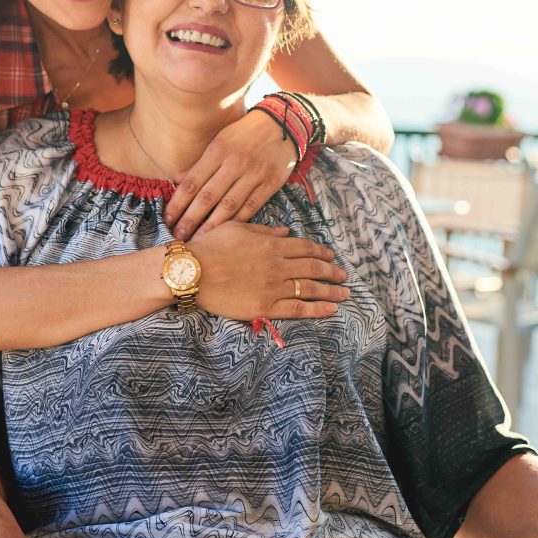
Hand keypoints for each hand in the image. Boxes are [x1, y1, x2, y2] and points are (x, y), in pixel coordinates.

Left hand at [163, 110, 297, 239]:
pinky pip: (251, 207)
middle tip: (178, 236)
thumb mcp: (220, 141)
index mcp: (218, 151)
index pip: (192, 182)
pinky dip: (237, 222)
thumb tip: (176, 180)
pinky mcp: (270, 184)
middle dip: (190, 219)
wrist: (282, 124)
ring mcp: (254, 174)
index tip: (166, 219)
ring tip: (199, 240)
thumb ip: (200, 164)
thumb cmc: (244, 134)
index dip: (177, 203)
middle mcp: (234, 163)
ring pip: (228, 205)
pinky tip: (225, 233)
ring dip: (211, 225)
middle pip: (207, 197)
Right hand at [190, 221, 348, 320]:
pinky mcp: (265, 307)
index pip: (305, 247)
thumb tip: (286, 231)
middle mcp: (278, 266)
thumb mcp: (238, 228)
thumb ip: (265, 231)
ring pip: (310, 289)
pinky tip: (331, 309)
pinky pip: (297, 309)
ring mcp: (273, 287)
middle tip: (343, 275)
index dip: (321, 251)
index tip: (331, 255)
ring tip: (345, 293)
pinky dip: (317, 309)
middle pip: (313, 268)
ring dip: (331, 291)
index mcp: (272, 245)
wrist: (192, 271)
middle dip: (331, 271)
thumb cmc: (210, 246)